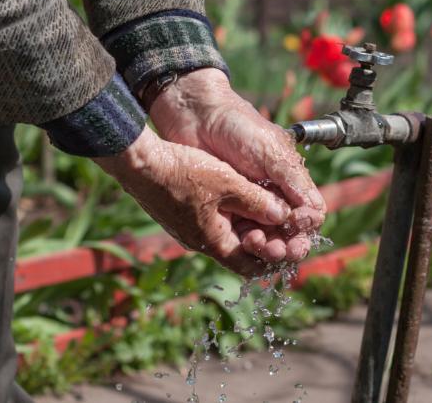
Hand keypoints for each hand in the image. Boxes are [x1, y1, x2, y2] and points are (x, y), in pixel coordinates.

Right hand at [94, 127, 292, 276]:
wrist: (139, 164)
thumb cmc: (181, 173)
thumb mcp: (228, 184)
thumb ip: (258, 201)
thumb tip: (284, 215)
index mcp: (215, 244)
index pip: (253, 266)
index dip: (275, 258)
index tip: (292, 245)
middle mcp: (203, 243)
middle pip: (243, 252)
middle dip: (266, 240)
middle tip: (286, 226)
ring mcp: (191, 230)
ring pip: (229, 235)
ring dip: (250, 225)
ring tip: (269, 208)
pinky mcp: (183, 216)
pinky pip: (215, 223)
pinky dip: (233, 215)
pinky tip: (242, 196)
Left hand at [147, 68, 326, 259]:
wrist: (195, 115)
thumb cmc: (237, 125)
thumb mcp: (270, 151)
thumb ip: (292, 180)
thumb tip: (315, 213)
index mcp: (289, 182)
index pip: (308, 215)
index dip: (305, 227)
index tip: (295, 227)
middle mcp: (272, 196)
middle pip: (288, 233)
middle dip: (286, 245)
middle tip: (276, 250)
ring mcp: (248, 203)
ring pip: (264, 237)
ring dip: (265, 247)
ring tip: (255, 243)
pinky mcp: (225, 209)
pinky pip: (239, 234)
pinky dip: (242, 243)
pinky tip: (240, 244)